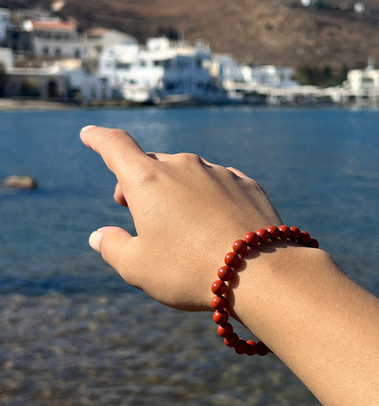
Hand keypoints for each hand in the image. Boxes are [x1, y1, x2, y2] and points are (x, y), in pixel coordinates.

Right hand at [80, 125, 280, 310]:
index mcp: (149, 181)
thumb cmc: (191, 270)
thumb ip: (113, 248)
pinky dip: (208, 197)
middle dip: (137, 181)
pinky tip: (214, 224)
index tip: (89, 134)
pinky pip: (219, 184)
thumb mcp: (138, 268)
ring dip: (175, 190)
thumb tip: (99, 236)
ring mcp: (218, 172)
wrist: (262, 271)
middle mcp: (184, 167)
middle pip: (151, 164)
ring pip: (188, 173)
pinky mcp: (246, 184)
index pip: (115, 146)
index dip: (98, 138)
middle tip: (131, 205)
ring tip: (178, 224)